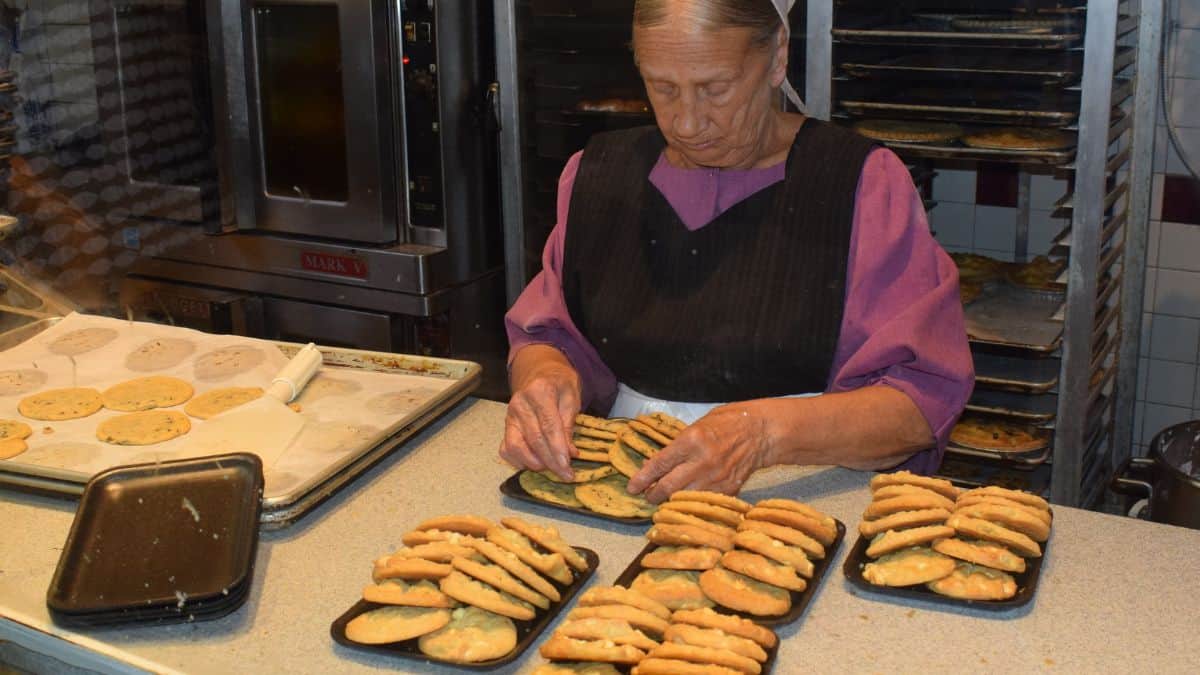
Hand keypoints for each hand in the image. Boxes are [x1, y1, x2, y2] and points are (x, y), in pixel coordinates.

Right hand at [499, 360, 580, 479]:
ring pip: (516, 447)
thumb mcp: (572, 395)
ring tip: (551, 467)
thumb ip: (569, 422)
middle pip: (534, 439)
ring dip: (534, 463)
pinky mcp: (505, 426)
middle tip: (566, 475)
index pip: (548, 426)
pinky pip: (507, 449)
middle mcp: (520, 404)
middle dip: (551, 462)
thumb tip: (569, 453)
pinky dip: (519, 461)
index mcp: (539, 391)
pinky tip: (535, 463)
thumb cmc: (558, 383)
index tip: (567, 467)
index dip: (558, 449)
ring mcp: (509, 416)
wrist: (539, 371)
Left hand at [627, 402, 773, 502]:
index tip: (632, 487)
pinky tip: (686, 500)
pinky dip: (692, 502)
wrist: (760, 432)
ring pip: (684, 498)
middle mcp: (702, 462)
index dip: (642, 478)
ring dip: (670, 501)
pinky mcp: (728, 489)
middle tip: (647, 496)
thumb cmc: (726, 423)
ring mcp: (716, 478)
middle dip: (653, 494)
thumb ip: (677, 446)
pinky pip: (703, 501)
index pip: (659, 465)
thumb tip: (655, 465)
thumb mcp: (696, 426)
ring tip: (663, 500)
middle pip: (668, 487)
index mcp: (691, 441)